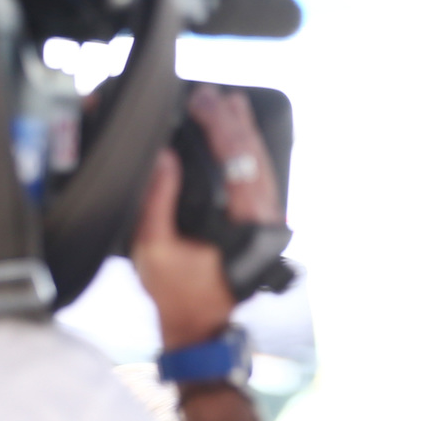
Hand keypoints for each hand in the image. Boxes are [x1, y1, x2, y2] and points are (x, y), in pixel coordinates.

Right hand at [130, 86, 279, 348]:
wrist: (199, 323)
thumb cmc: (177, 292)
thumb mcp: (154, 248)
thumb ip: (158, 201)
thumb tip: (164, 156)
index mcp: (243, 223)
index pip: (236, 161)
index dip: (219, 127)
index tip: (202, 103)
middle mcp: (262, 217)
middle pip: (253, 156)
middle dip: (231, 121)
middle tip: (209, 96)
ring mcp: (266, 219)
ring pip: (261, 164)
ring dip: (244, 131)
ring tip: (228, 103)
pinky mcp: (261, 221)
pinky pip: (260, 176)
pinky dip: (249, 151)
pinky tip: (239, 133)